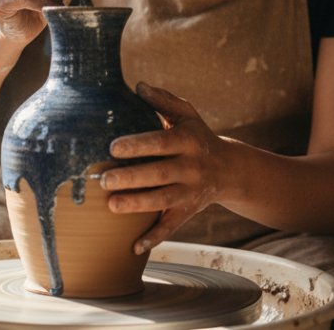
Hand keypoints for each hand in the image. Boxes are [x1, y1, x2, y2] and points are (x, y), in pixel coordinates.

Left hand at [101, 82, 227, 253]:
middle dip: (132, 178)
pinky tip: (134, 248)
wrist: (229, 169)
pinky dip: (154, 238)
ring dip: (137, 205)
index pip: (161, 142)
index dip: (138, 145)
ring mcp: (190, 191)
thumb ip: (163, 100)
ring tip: (112, 205)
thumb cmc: (197, 135)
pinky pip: (171, 226)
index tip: (113, 147)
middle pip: (160, 174)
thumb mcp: (186, 114)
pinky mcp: (188, 211)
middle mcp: (191, 167)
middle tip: (104, 180)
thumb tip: (139, 86)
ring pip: (163, 200)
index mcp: (187, 140)